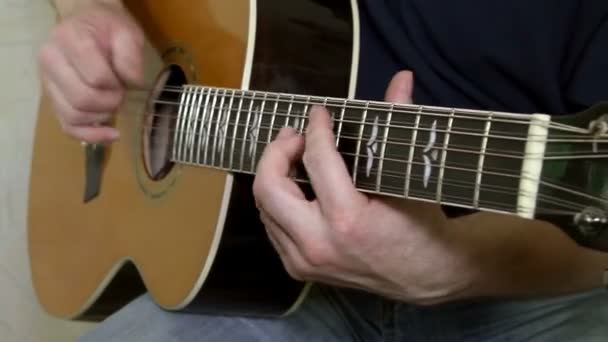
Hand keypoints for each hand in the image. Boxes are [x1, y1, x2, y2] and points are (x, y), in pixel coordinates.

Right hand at [38, 1, 143, 142]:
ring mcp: (48, 82)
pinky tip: (111, 135)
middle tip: (120, 93)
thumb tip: (132, 84)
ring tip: (113, 103)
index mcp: (69, 39)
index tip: (123, 79)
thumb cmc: (107, 27)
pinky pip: (68, 127)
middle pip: (82, 100)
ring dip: (101, 117)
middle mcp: (50, 61)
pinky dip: (91, 136)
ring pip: (73, 116)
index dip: (115, 85)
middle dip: (109, 103)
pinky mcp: (52, 100)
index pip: (95, 78)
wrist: (87, 23)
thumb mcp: (127, 32)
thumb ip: (131, 56)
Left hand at [253, 71, 476, 304]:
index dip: (315, 128)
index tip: (319, 113)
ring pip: (264, 207)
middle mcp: (317, 244)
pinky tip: (296, 185)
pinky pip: (272, 226)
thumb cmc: (422, 225)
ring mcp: (304, 261)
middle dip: (276, 152)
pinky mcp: (299, 269)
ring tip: (295, 155)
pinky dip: (278, 200)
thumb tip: (402, 78)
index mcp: (347, 220)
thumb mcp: (411, 175)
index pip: (316, 160)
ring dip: (274, 174)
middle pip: (268, 188)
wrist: (428, 277)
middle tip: (295, 134)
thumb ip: (398, 122)